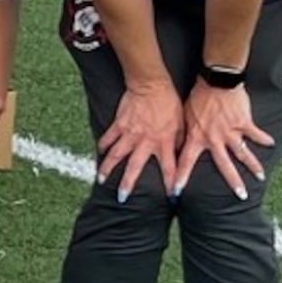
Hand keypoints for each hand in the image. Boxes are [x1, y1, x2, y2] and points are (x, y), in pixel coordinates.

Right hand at [97, 77, 182, 198]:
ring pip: (115, 155)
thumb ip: (178, 141)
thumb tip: (179, 155)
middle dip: (128, 183)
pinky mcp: (119, 124)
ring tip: (101, 179)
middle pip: (135, 167)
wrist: (152, 85)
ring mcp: (130, 133)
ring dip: (107, 168)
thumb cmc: (170, 103)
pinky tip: (99, 153)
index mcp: (164, 142)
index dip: (171, 183)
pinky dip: (103, 146)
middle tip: (122, 197)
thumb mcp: (182, 124)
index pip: (169, 168)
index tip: (171, 196)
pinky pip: (108, 138)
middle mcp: (145, 141)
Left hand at [178, 79, 275, 195]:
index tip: (177, 192)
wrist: (215, 82)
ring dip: (253, 165)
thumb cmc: (198, 98)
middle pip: (224, 165)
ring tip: (261, 176)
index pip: (186, 161)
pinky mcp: (244, 123)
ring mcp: (230, 132)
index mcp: (197, 137)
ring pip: (243, 153)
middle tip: (241, 196)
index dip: (181, 177)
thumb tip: (181, 146)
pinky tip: (271, 144)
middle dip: (233, 181)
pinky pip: (255, 134)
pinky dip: (263, 139)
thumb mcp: (185, 117)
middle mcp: (214, 138)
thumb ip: (186, 133)